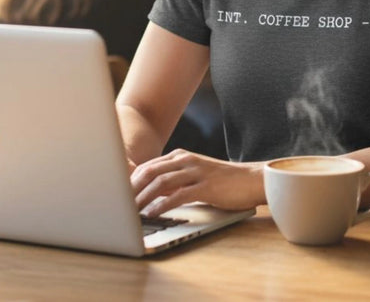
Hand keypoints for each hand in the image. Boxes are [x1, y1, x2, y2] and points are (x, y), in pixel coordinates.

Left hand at [130, 149, 264, 215]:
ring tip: (131, 212)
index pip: (149, 166)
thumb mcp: (195, 175)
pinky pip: (178, 195)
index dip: (131, 180)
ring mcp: (196, 172)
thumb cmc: (223, 181)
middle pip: (150, 171)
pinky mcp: (205, 186)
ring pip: (161, 182)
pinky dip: (162, 205)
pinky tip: (152, 214)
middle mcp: (186, 160)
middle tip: (118, 204)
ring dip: (143, 198)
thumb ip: (175, 180)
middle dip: (131, 188)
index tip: (118, 195)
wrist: (251, 179)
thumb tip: (151, 194)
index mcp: (182, 156)